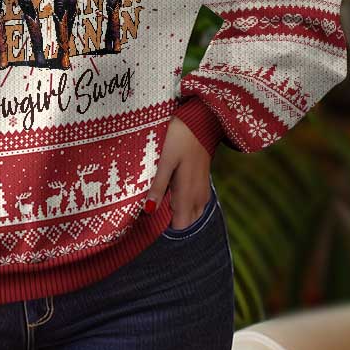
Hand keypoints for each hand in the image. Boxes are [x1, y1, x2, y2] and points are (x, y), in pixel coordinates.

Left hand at [144, 114, 211, 230]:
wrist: (200, 120)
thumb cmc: (179, 138)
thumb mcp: (164, 161)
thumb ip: (158, 187)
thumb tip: (149, 211)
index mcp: (188, 195)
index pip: (180, 227)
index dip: (164, 229)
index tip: (147, 222)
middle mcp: (198, 198)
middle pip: (185, 223)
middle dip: (169, 223)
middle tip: (150, 211)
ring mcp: (202, 190)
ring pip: (190, 214)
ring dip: (176, 213)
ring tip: (157, 201)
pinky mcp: (201, 182)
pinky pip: (193, 202)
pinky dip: (181, 203)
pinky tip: (169, 191)